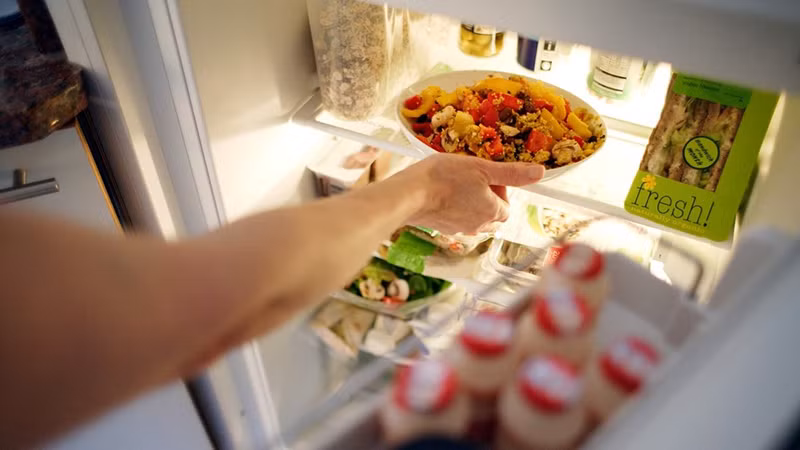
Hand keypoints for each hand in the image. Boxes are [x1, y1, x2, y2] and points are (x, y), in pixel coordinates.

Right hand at [396, 154, 544, 233]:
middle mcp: (479, 226)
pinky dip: (454, 208)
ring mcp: (459, 229)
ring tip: (456, 185)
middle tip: (471, 179)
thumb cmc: (445, 179)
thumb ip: (512, 173)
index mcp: (493, 212)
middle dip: (486, 198)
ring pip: (474, 217)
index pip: (506, 205)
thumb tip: (540, 173)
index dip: (499, 188)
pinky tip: (443, 194)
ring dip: (470, 203)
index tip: (485, 176)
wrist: (411, 194)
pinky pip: (456, 219)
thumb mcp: (482, 168)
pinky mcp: (443, 228)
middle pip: (492, 214)